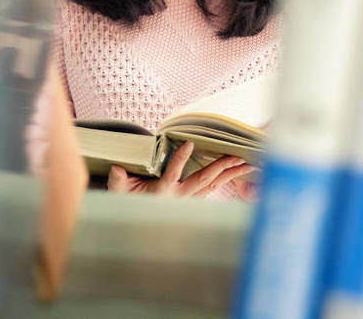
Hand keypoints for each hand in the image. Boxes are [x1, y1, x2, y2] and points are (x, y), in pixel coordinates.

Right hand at [106, 141, 254, 196]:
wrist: (138, 218)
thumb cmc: (129, 199)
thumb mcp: (120, 190)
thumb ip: (118, 179)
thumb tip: (117, 167)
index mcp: (163, 192)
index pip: (173, 173)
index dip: (180, 159)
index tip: (189, 144)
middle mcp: (179, 197)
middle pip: (203, 181)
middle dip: (220, 168)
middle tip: (237, 157)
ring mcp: (189, 199)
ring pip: (213, 185)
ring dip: (230, 174)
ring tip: (246, 164)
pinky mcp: (193, 198)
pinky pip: (212, 187)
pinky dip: (225, 179)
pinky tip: (235, 171)